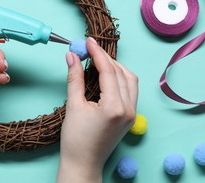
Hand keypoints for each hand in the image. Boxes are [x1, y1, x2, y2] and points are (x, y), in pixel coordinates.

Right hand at [57, 37, 137, 182]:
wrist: (83, 163)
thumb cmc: (76, 140)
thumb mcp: (73, 106)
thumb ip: (75, 78)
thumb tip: (72, 56)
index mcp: (115, 107)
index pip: (108, 71)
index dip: (97, 53)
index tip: (88, 41)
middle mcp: (129, 109)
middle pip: (121, 73)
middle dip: (106, 58)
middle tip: (90, 49)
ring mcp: (132, 114)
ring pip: (129, 80)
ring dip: (115, 67)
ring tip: (98, 60)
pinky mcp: (130, 117)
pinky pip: (130, 90)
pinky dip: (119, 78)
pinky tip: (106, 75)